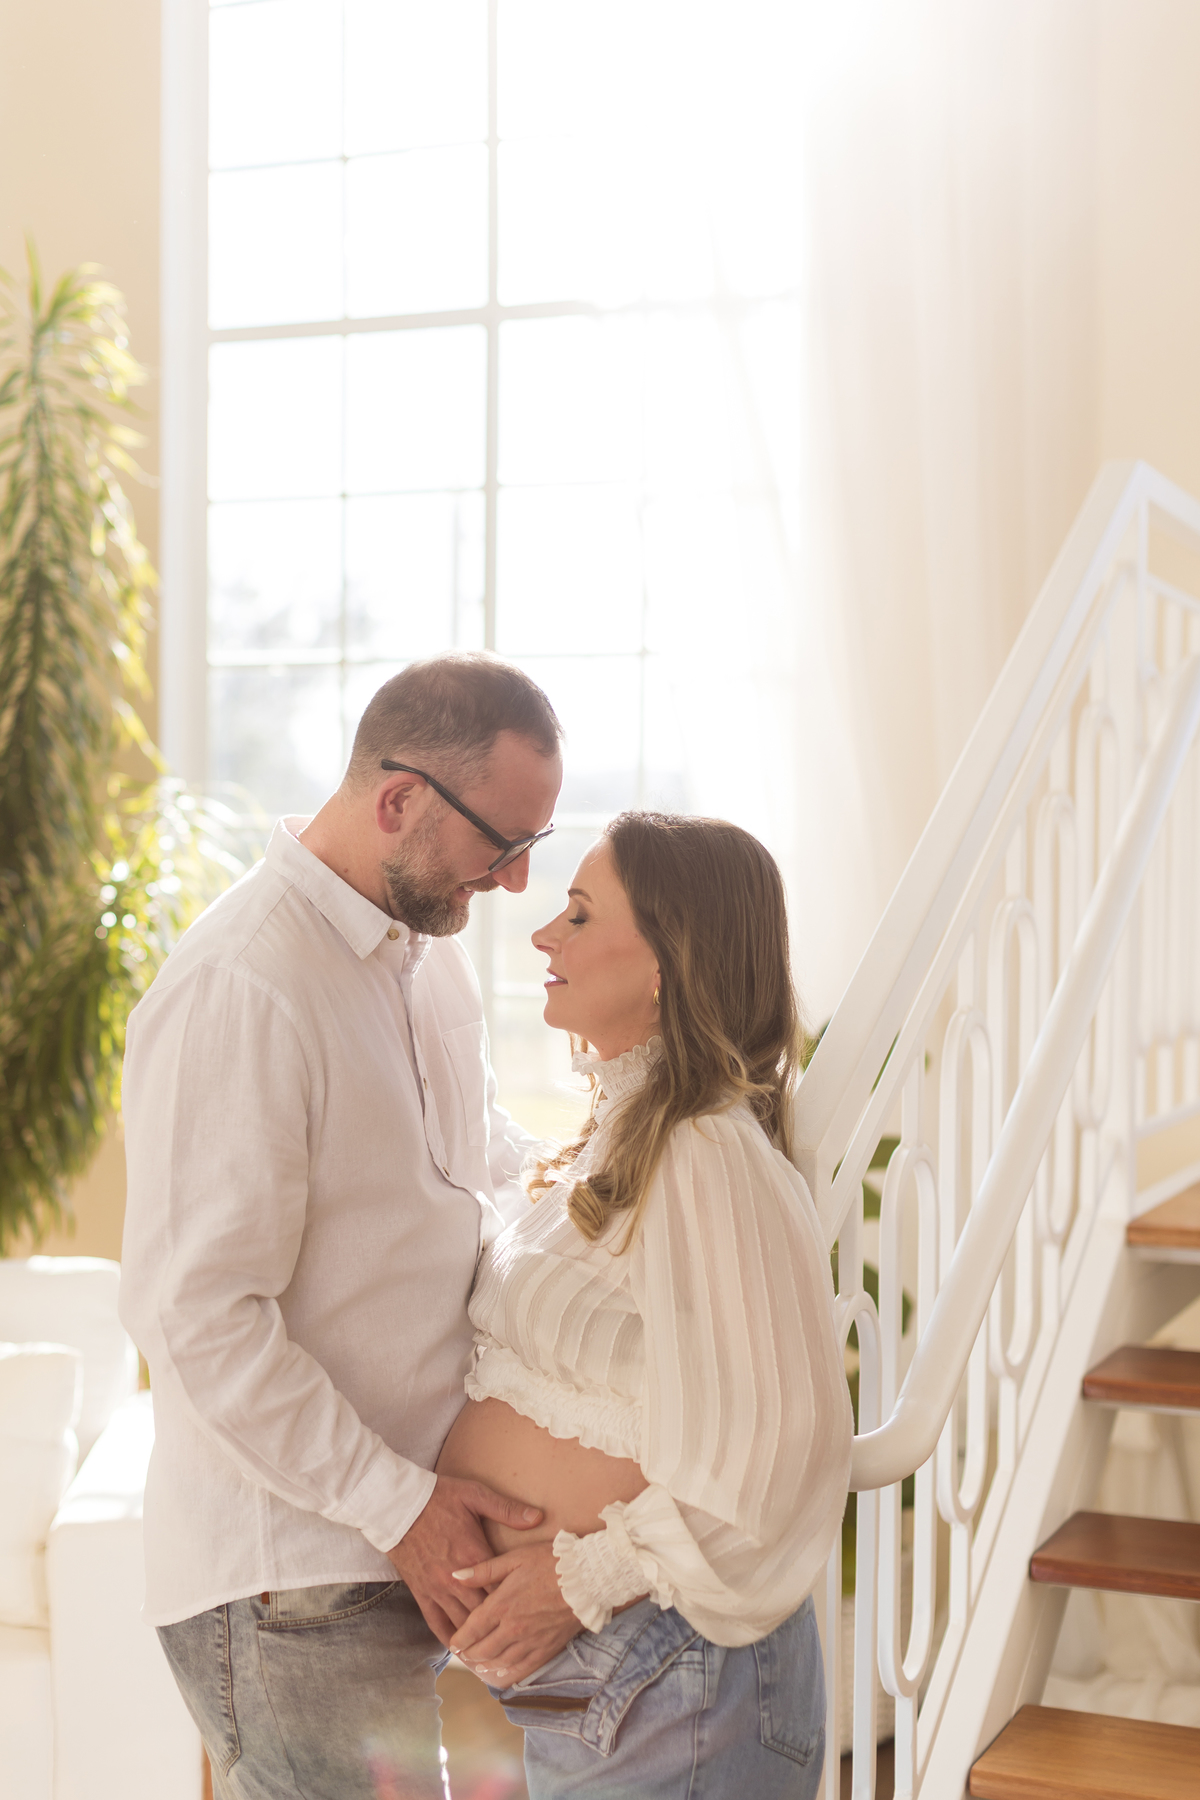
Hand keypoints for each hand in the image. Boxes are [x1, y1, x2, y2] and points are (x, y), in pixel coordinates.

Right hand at [388, 1475, 541, 1644]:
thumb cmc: (439, 1497)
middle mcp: (457, 1579)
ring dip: (478, 1641)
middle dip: (500, 1630)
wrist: (397, 1505)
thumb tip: (538, 1517)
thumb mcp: (475, 1495)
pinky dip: (449, 1639)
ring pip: (462, 1624)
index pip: (502, 1590)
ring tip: (495, 1660)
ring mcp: (437, 1589)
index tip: (532, 1616)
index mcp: (475, 1556)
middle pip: (484, 1614)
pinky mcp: (421, 1593)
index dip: (517, 1605)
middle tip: (519, 1645)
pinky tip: (460, 1651)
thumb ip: (507, 1509)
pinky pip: (436, 1623)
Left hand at [448, 1542, 580, 1685]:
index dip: (458, 1640)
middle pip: (481, 1651)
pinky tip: (501, 1673)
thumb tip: (456, 1575)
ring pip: (499, 1663)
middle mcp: (512, 1629)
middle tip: (463, 1654)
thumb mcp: (516, 1558)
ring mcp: (529, 1642)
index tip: (453, 1643)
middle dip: (468, 1654)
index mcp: (501, 1605)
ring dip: (484, 1665)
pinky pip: (521, 1670)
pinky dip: (507, 1674)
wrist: (589, 1578)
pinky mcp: (546, 1650)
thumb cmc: (551, 1562)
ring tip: (478, 1664)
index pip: (471, 1631)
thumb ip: (484, 1570)